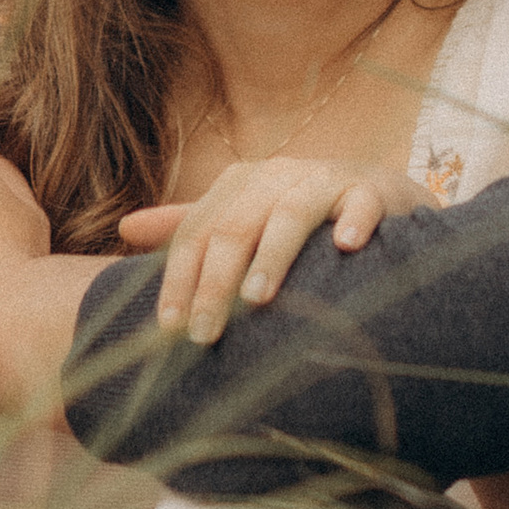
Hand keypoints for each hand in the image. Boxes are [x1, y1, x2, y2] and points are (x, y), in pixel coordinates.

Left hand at [119, 154, 425, 345]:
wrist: (384, 196)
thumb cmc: (304, 218)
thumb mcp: (245, 218)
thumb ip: (191, 226)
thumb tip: (125, 227)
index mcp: (241, 184)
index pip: (198, 232)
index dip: (178, 278)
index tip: (167, 330)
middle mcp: (278, 176)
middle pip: (236, 226)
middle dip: (216, 282)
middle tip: (204, 333)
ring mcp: (327, 179)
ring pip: (292, 213)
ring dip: (272, 255)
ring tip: (257, 299)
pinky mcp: (374, 189)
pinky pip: (363, 201)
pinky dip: (354, 220)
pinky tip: (345, 247)